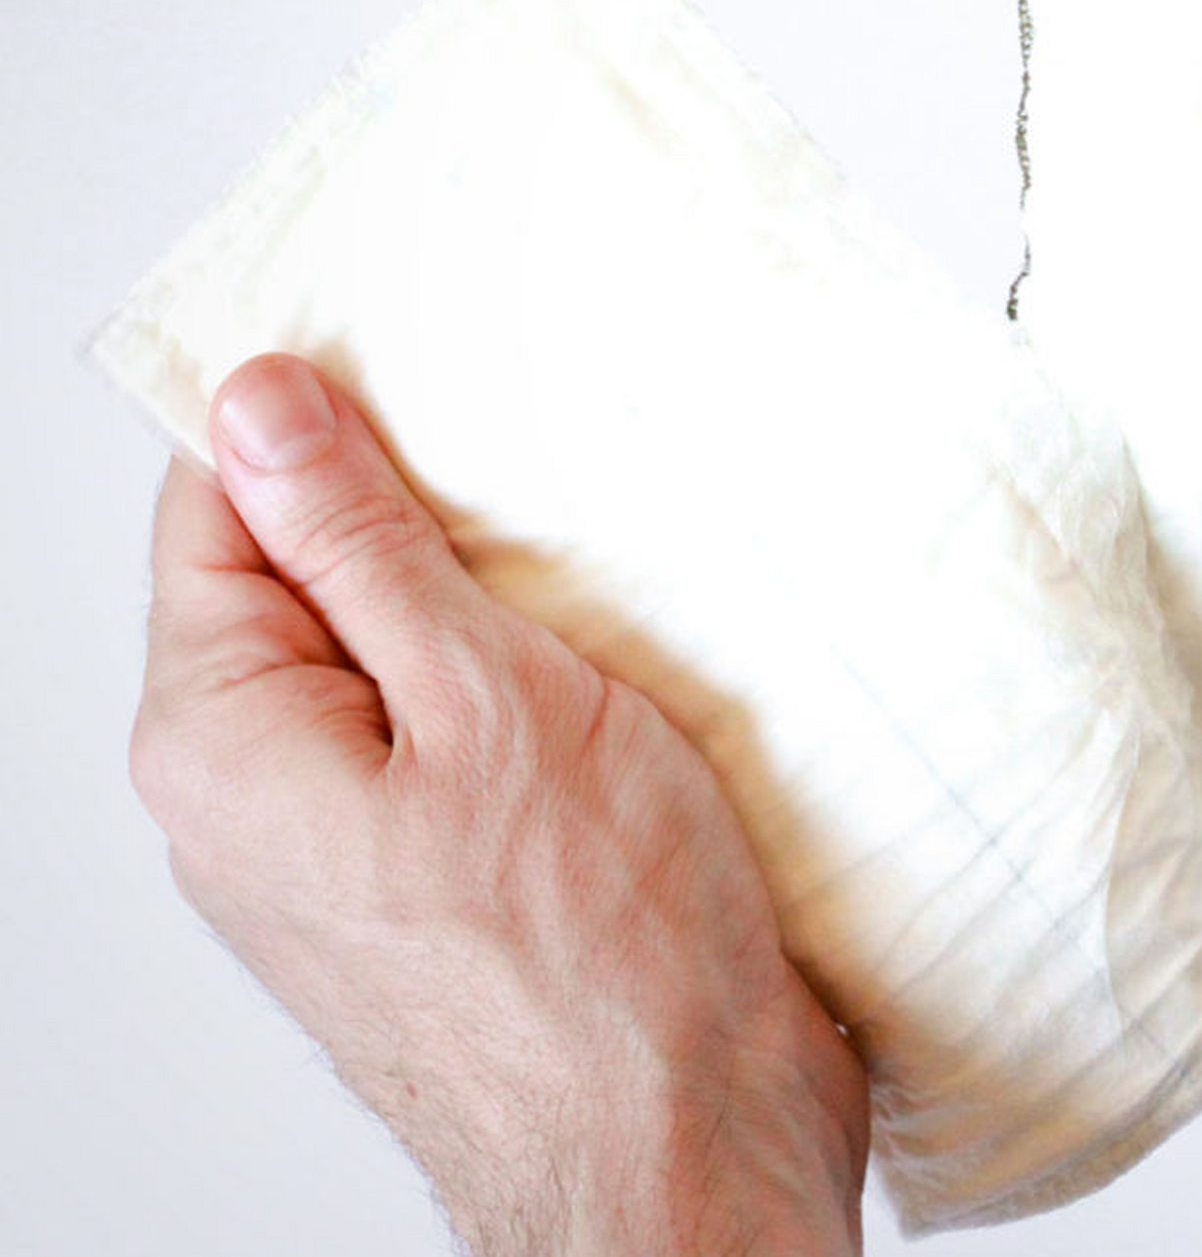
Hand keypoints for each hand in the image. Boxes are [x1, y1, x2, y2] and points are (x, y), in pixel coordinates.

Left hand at [131, 352, 868, 1256]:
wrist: (684, 1150)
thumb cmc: (597, 956)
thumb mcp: (482, 696)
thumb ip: (357, 547)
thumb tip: (257, 408)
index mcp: (225, 735)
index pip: (215, 504)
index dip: (309, 414)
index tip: (410, 353)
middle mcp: (253, 793)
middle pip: (302, 571)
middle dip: (413, 503)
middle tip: (529, 460)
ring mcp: (342, 839)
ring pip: (387, 645)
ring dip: (481, 589)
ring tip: (583, 562)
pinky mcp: (432, 867)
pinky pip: (443, 719)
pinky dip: (514, 665)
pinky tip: (600, 650)